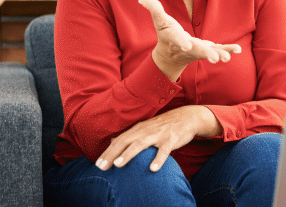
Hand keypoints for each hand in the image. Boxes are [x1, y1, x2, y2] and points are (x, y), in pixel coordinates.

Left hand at [95, 105, 221, 171]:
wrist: (187, 117)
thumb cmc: (164, 125)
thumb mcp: (145, 128)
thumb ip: (130, 135)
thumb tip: (113, 141)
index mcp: (138, 129)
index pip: (119, 140)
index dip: (108, 152)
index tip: (97, 164)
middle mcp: (146, 130)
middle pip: (125, 141)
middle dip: (112, 154)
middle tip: (101, 167)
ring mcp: (158, 134)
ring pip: (141, 144)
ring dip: (129, 154)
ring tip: (119, 164)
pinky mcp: (171, 139)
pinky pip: (164, 150)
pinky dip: (158, 159)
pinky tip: (153, 169)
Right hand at [139, 0, 241, 80]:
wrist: (171, 55)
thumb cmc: (165, 34)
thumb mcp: (159, 20)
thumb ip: (153, 8)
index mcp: (174, 38)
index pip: (177, 40)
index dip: (181, 42)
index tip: (186, 46)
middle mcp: (187, 47)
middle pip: (197, 50)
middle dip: (206, 53)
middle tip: (215, 59)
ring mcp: (198, 50)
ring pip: (209, 53)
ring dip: (219, 54)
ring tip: (227, 58)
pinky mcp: (207, 50)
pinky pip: (218, 50)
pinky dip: (227, 50)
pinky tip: (237, 49)